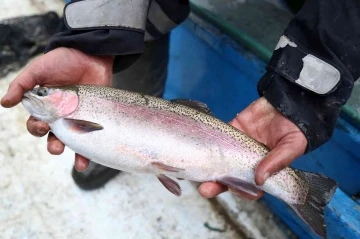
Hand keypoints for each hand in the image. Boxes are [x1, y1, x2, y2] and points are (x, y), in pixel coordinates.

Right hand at [1, 47, 113, 170]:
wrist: (91, 54)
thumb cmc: (63, 60)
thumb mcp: (38, 69)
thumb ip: (22, 85)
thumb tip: (4, 103)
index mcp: (45, 107)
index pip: (36, 124)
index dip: (35, 128)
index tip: (41, 125)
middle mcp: (61, 115)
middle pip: (54, 137)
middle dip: (53, 145)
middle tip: (56, 145)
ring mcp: (79, 117)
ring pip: (73, 141)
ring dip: (74, 154)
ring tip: (78, 163)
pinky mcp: (94, 117)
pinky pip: (91, 137)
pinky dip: (90, 151)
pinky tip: (89, 159)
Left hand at [198, 97, 306, 199]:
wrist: (290, 101)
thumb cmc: (295, 128)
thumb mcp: (292, 146)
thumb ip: (278, 161)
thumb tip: (260, 180)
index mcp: (264, 169)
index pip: (249, 186)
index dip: (241, 190)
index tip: (235, 189)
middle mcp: (248, 160)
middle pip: (229, 177)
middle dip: (217, 185)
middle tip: (206, 189)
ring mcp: (238, 146)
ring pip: (220, 160)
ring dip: (208, 169)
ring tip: (199, 175)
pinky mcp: (232, 129)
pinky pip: (218, 138)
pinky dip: (208, 144)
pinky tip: (199, 151)